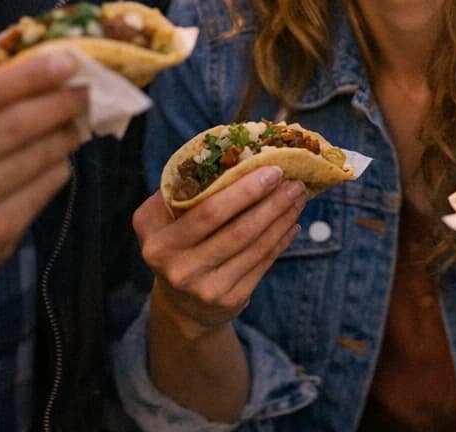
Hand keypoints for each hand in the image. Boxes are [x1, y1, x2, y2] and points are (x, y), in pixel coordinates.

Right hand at [0, 51, 86, 289]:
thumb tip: (37, 65)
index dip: (33, 74)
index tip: (68, 62)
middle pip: (20, 124)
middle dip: (63, 102)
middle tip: (87, 91)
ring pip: (40, 157)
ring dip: (66, 134)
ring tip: (75, 123)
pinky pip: (44, 189)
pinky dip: (57, 168)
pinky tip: (56, 159)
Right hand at [136, 165, 305, 337]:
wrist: (182, 304)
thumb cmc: (180, 242)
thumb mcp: (169, 218)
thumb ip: (190, 188)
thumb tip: (240, 150)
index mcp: (157, 237)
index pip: (207, 210)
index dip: (244, 190)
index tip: (272, 168)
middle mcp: (175, 265)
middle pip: (236, 229)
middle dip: (270, 201)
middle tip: (293, 181)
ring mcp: (202, 288)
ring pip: (254, 245)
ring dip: (282, 217)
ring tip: (298, 197)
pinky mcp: (228, 301)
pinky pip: (262, 263)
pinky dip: (281, 239)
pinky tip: (293, 222)